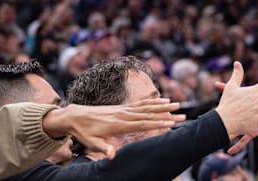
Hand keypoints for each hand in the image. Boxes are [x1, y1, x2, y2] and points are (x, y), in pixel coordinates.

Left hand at [43, 98, 185, 158]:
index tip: (172, 122)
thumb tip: (112, 156)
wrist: (75, 116)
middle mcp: (125, 114)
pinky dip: (153, 102)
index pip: (143, 124)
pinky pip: (141, 104)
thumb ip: (104, 148)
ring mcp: (125, 109)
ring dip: (163, 106)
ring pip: (148, 107)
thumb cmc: (84, 132)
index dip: (158, 123)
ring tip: (177, 105)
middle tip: (182, 115)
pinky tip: (162, 100)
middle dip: (167, 115)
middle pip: (150, 114)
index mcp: (119, 124)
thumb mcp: (91, 143)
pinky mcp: (124, 107)